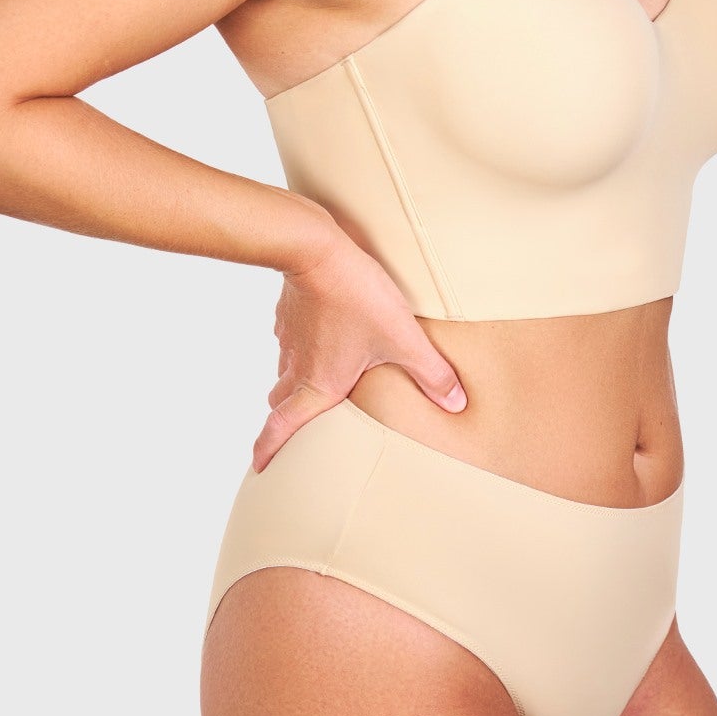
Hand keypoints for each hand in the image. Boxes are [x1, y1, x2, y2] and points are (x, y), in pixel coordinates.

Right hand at [252, 228, 467, 471]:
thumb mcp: (402, 337)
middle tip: (293, 432)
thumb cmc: (356, 296)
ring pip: (285, 371)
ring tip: (314, 386)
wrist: (316, 248)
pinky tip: (320, 338)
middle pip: (282, 403)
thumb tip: (456, 404)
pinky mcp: (290, 313)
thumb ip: (430, 373)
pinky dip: (300, 349)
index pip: (283, 427)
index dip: (268, 449)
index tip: (260, 467)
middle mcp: (298, 366)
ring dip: (294, 384)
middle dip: (285, 420)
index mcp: (319, 383)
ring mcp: (290, 338)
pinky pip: (290, 340)